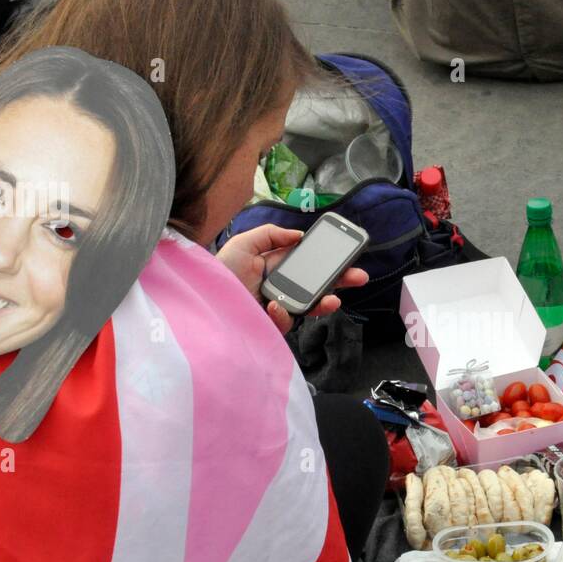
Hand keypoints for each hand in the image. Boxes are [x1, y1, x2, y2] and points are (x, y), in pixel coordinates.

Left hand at [216, 224, 368, 334]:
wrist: (202, 301)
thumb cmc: (220, 271)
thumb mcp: (243, 243)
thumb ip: (271, 234)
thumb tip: (299, 235)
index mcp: (275, 267)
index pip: (307, 263)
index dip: (327, 261)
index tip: (346, 256)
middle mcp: (280, 288)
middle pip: (316, 285)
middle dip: (339, 281)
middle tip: (359, 277)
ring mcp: (277, 309)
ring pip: (309, 307)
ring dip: (324, 303)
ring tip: (334, 300)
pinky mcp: (271, 327)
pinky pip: (286, 323)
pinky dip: (283, 315)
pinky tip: (275, 307)